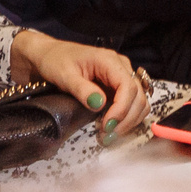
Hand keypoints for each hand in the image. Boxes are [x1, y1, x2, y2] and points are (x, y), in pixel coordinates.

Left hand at [10, 29, 150, 144]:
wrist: (50, 55)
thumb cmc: (55, 61)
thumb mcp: (64, 75)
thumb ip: (82, 89)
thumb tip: (100, 104)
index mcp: (109, 60)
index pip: (128, 86)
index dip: (121, 109)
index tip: (107, 126)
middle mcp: (121, 66)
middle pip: (138, 96)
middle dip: (126, 119)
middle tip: (107, 136)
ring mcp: (122, 76)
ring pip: (140, 101)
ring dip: (130, 120)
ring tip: (110, 135)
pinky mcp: (119, 86)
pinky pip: (133, 103)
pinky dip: (128, 117)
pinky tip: (114, 127)